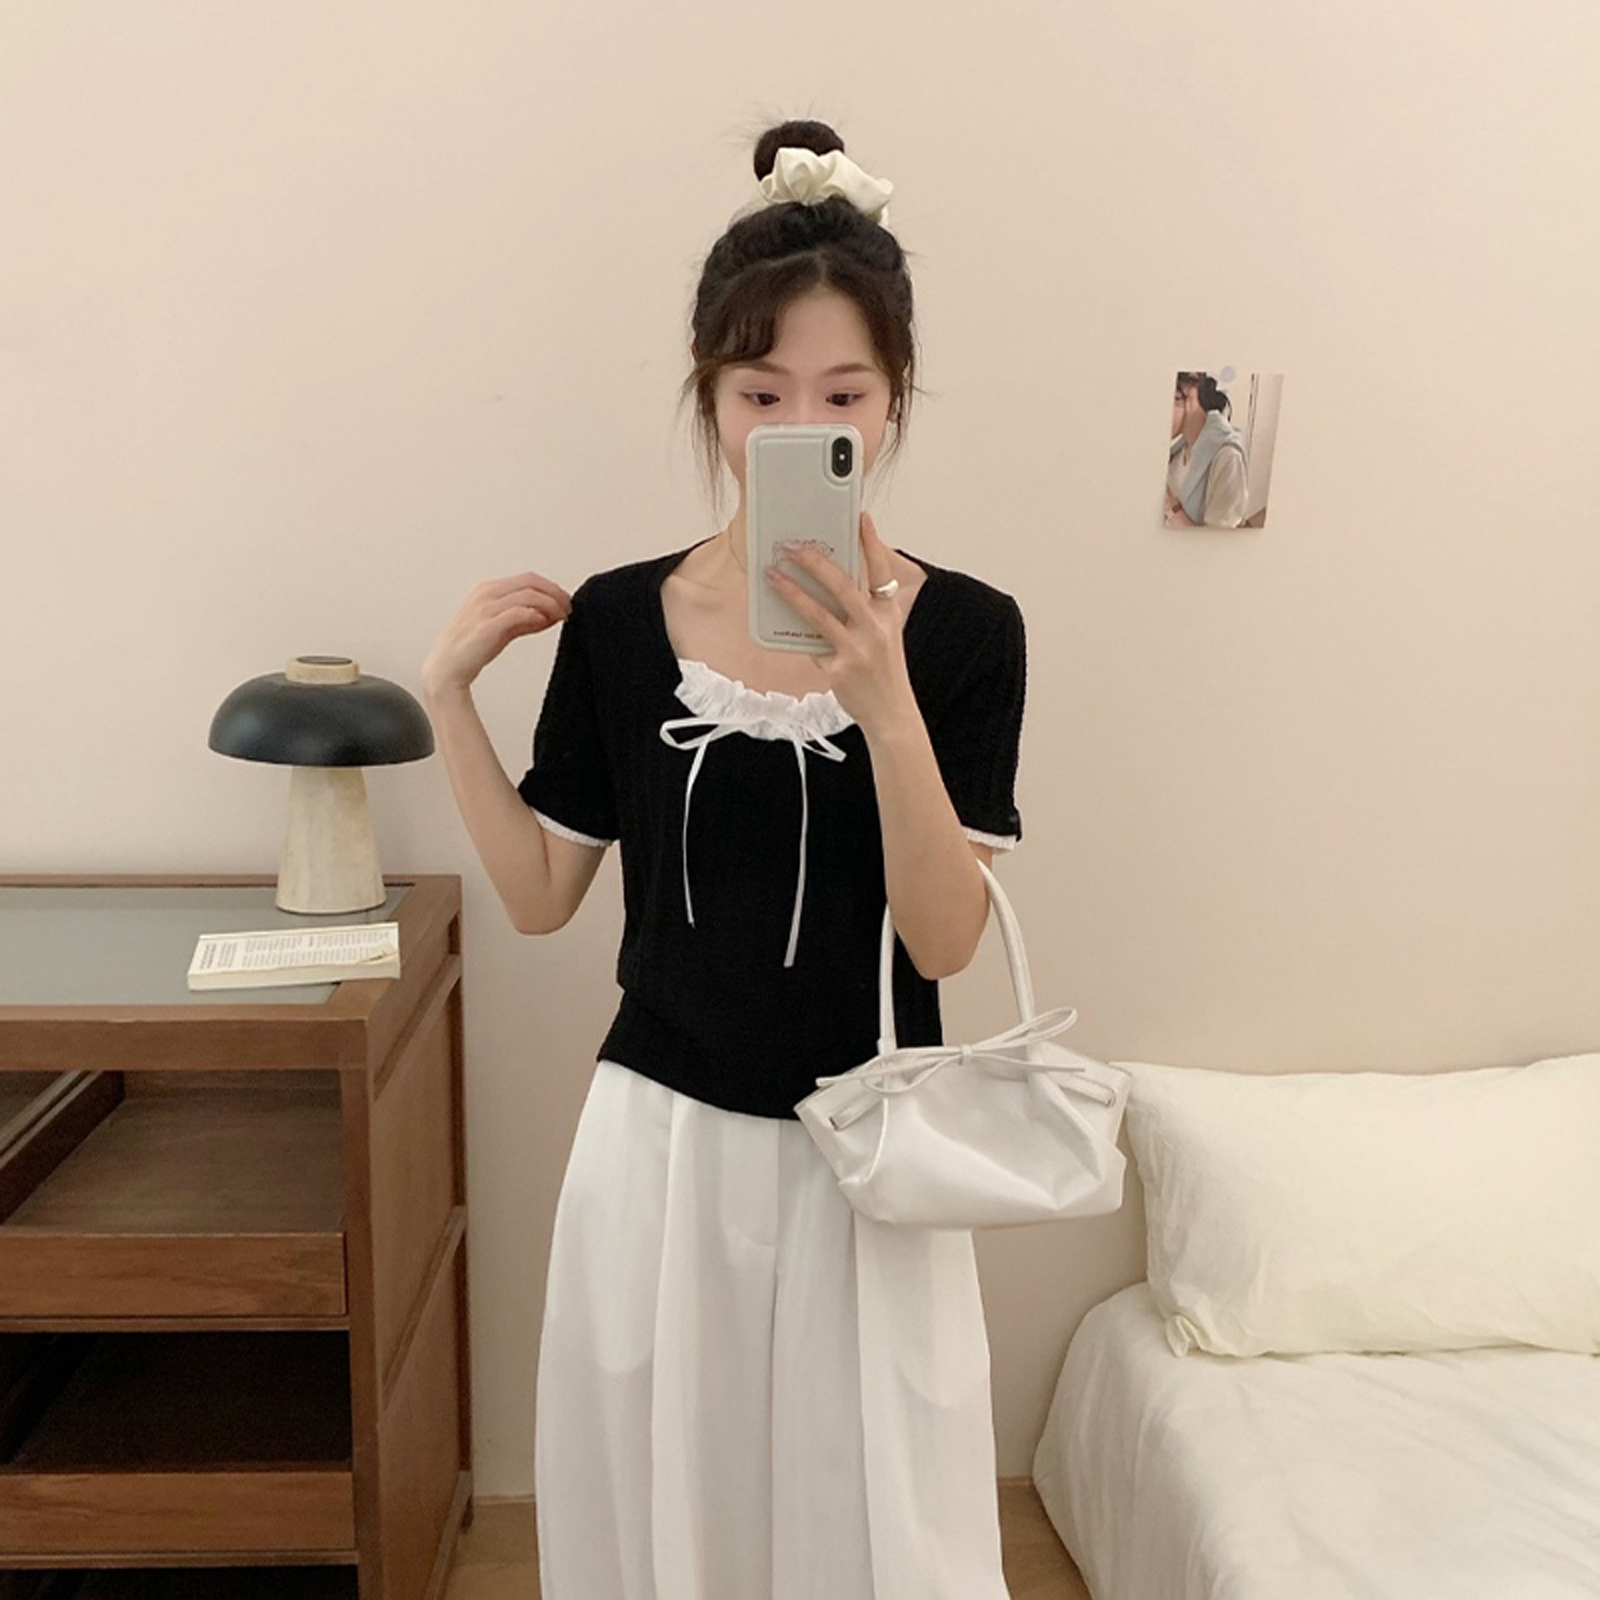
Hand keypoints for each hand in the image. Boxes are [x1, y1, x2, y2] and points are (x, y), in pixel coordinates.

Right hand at [421, 570, 571, 698]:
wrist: (448, 666)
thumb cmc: (472, 646)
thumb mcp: (504, 627)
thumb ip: (527, 619)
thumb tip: (552, 616)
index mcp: (489, 588)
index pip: (529, 578)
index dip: (552, 588)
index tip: (565, 601)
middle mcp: (487, 593)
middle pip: (531, 582)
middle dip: (555, 594)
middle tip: (568, 608)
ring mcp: (485, 608)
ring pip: (528, 595)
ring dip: (550, 605)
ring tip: (561, 617)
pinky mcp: (487, 626)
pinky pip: (518, 613)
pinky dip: (535, 616)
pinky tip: (544, 623)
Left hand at [764, 511, 918, 738]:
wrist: (891, 713)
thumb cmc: (883, 670)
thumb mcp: (883, 634)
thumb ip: (862, 610)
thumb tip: (826, 584)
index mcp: (888, 613)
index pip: (880, 570)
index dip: (871, 542)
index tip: (860, 517)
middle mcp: (875, 627)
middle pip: (843, 585)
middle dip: (814, 561)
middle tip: (792, 545)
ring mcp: (857, 649)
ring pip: (818, 612)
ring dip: (791, 591)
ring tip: (771, 574)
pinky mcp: (839, 669)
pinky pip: (809, 643)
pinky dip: (793, 629)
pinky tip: (776, 615)